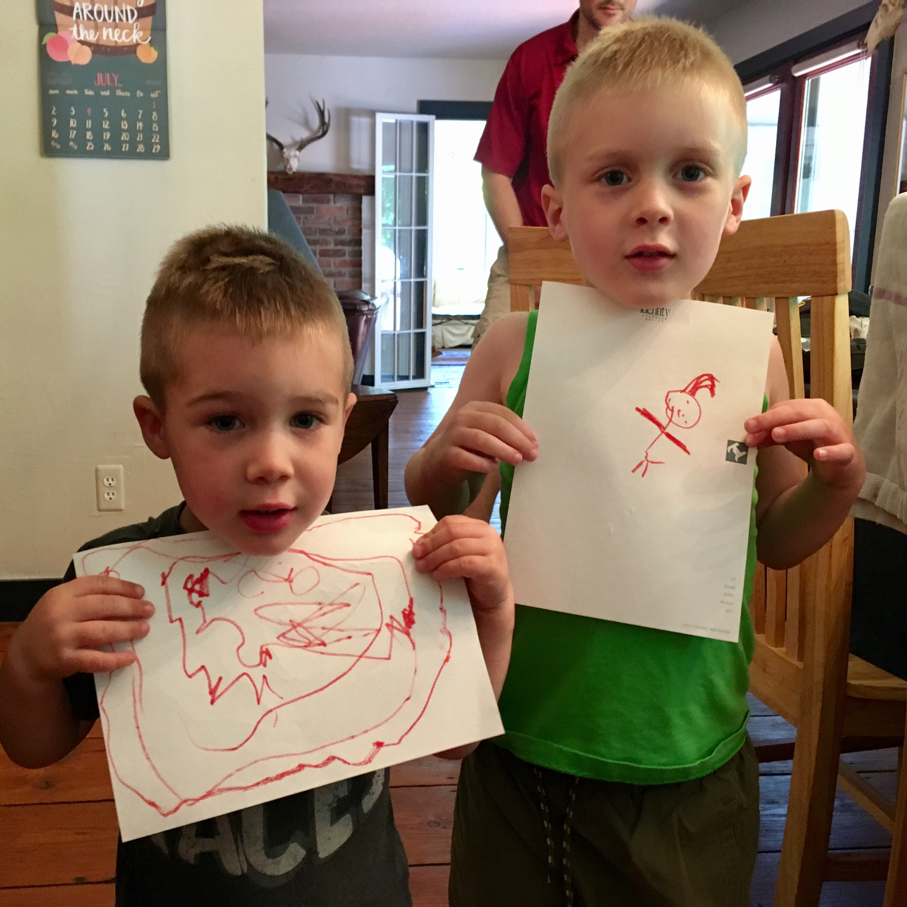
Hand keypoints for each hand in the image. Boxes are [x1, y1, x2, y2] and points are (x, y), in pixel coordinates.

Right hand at [9, 575, 152, 684]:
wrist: (26, 656)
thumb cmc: (51, 624)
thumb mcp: (61, 602)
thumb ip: (86, 595)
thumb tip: (127, 592)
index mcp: (62, 594)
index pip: (98, 584)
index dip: (123, 586)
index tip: (141, 592)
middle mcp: (61, 613)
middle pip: (104, 606)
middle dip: (131, 607)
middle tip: (149, 610)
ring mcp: (63, 637)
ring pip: (103, 631)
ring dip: (128, 629)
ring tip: (145, 629)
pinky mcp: (65, 660)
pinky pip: (96, 660)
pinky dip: (116, 659)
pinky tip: (131, 657)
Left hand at [412, 515, 512, 617]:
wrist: (493, 597)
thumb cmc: (473, 574)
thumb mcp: (457, 555)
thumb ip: (443, 545)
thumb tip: (418, 545)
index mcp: (478, 526)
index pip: (451, 522)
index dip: (431, 534)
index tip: (417, 548)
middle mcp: (488, 533)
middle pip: (452, 532)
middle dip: (431, 545)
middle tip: (417, 558)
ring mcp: (492, 549)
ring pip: (457, 547)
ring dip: (435, 558)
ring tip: (423, 568)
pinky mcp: (492, 566)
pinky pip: (464, 564)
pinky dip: (447, 569)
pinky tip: (437, 575)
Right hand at [426, 401, 536, 485]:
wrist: (438, 465)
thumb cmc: (470, 450)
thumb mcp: (487, 436)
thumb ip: (504, 433)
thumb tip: (533, 443)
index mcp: (476, 408)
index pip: (503, 414)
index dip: (521, 428)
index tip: (535, 443)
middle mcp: (463, 418)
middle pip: (494, 424)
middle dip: (516, 439)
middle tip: (531, 454)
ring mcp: (452, 435)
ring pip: (481, 439)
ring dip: (502, 450)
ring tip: (517, 460)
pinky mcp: (446, 454)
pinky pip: (466, 458)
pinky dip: (482, 463)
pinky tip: (493, 469)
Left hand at [744, 398, 863, 489]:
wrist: (840, 466)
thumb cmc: (812, 444)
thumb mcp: (787, 439)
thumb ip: (768, 436)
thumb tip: (747, 438)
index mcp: (810, 408)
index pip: (785, 408)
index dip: (765, 417)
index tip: (747, 427)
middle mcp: (825, 416)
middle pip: (799, 413)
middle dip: (774, 419)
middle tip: (753, 426)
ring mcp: (839, 433)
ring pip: (820, 427)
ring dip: (797, 430)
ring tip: (777, 435)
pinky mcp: (848, 452)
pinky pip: (841, 451)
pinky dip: (831, 452)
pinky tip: (818, 455)